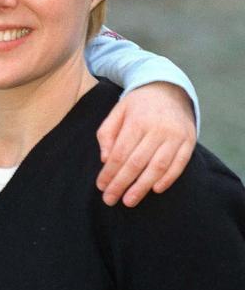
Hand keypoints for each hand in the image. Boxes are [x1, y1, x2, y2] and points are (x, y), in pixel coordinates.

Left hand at [96, 82, 195, 206]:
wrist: (168, 89)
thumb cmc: (138, 105)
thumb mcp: (117, 111)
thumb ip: (107, 133)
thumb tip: (105, 160)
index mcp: (137, 121)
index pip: (120, 153)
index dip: (110, 172)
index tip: (101, 186)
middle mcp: (158, 129)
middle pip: (137, 162)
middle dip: (122, 184)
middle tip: (110, 200)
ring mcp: (176, 135)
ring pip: (158, 166)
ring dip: (143, 187)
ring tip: (129, 200)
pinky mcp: (189, 141)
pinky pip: (179, 164)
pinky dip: (168, 179)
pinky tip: (155, 190)